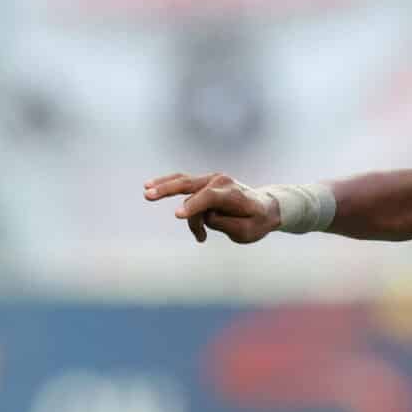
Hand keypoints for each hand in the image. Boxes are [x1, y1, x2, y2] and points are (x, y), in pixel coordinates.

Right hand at [143, 173, 279, 244]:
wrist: (265, 207)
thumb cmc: (256, 221)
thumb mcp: (247, 231)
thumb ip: (225, 224)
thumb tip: (205, 216)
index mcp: (232, 194)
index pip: (209, 197)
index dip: (193, 206)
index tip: (177, 216)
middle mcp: (219, 181)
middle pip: (190, 184)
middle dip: (168, 190)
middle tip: (148, 196)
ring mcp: (210, 180)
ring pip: (183, 182)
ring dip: (163, 187)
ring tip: (146, 193)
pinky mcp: (203, 183)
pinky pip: (182, 183)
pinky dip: (167, 184)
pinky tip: (149, 185)